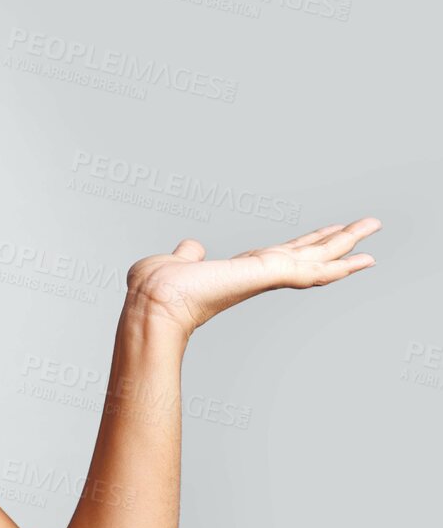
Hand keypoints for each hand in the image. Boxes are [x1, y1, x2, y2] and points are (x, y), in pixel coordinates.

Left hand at [124, 217, 381, 336]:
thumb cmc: (157, 289)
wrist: (153, 302)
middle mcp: (258, 274)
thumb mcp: (179, 262)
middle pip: (309, 252)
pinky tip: (364, 259)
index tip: (328, 232)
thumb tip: (191, 248)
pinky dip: (339, 267)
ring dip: (348, 243)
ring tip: (375, 226)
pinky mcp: (268, 276)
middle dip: (338, 240)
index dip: (307, 244)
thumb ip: (190, 255)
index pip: (283, 254)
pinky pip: (312, 272)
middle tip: (369, 225)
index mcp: (241, 270)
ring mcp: (266, 276)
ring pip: (317, 258)